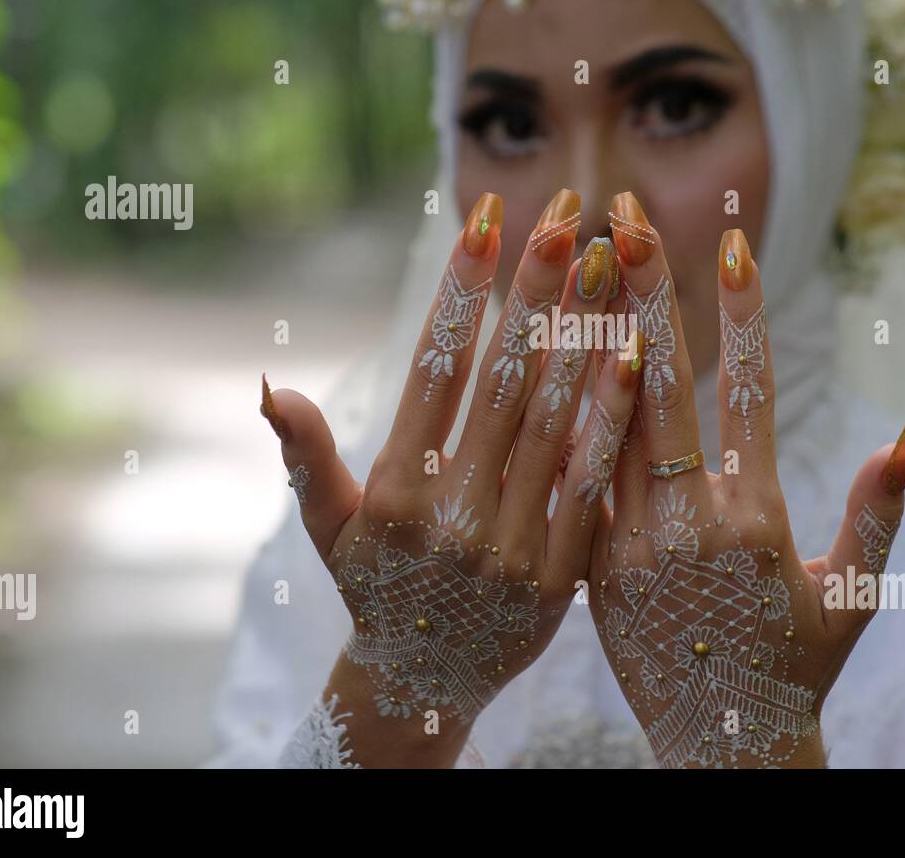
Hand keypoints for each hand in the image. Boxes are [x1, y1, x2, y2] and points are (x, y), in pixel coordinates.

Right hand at [261, 189, 636, 765]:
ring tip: (608, 260)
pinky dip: (611, 418)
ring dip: (584, 334)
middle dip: (537, 292)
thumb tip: (270, 384)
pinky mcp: (558, 575)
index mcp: (394, 490)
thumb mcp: (330, 527)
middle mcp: (451, 513)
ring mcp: (509, 545)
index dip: (461, 291)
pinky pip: (590, 483)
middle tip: (566, 216)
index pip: (435, 369)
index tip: (487, 220)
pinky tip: (634, 353)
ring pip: (554, 421)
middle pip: (504, 381)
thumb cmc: (374, 589)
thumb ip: (308, 455)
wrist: (424, 688)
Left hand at [587, 192, 904, 768]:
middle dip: (643, 295)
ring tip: (574, 263)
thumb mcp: (855, 596)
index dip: (740, 314)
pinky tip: (546, 352)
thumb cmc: (801, 667)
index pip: (747, 392)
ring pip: (603, 423)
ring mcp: (629, 544)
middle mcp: (687, 524)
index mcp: (756, 520)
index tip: (729, 242)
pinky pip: (574, 476)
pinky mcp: (589, 565)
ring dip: (589, 336)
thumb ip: (881, 515)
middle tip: (622, 214)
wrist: (722, 743)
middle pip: (660, 388)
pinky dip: (563, 412)